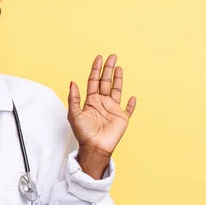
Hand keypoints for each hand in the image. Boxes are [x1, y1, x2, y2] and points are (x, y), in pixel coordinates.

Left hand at [67, 55, 136, 176]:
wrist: (94, 147)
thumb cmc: (83, 133)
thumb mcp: (74, 114)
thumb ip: (74, 98)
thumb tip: (73, 82)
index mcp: (91, 101)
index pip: (93, 81)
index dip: (96, 70)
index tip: (99, 58)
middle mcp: (102, 103)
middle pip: (105, 82)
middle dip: (108, 69)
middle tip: (112, 56)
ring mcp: (112, 110)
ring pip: (116, 90)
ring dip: (118, 79)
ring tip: (119, 67)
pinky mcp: (122, 118)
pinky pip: (128, 109)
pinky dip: (131, 104)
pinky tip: (133, 97)